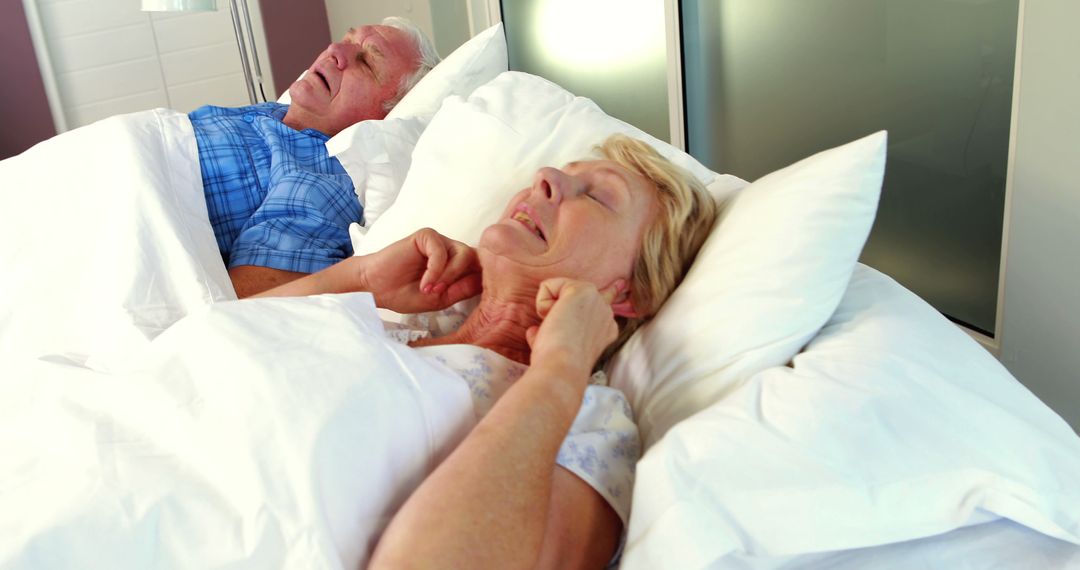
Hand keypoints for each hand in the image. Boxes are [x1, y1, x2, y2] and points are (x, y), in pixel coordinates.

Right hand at [360, 228, 481, 313]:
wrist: (376, 288)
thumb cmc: (405, 294)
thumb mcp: (441, 299)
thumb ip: (462, 290)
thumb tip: (485, 283)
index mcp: (457, 265)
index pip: (481, 269)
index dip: (481, 283)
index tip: (468, 299)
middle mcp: (451, 251)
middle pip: (476, 260)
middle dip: (461, 280)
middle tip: (440, 293)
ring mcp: (440, 242)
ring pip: (462, 253)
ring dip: (449, 275)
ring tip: (431, 290)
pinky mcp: (426, 236)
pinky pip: (441, 250)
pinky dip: (435, 269)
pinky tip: (424, 283)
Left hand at [525, 278, 621, 377]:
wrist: (563, 368)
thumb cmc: (559, 365)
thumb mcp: (563, 347)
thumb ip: (556, 334)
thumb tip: (534, 331)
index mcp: (606, 329)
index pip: (607, 302)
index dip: (611, 292)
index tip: (622, 283)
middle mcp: (605, 313)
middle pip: (573, 295)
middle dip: (558, 310)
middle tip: (561, 337)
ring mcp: (597, 300)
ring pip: (560, 290)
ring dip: (549, 310)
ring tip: (557, 329)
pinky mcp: (583, 290)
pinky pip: (548, 286)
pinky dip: (541, 303)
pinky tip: (552, 320)